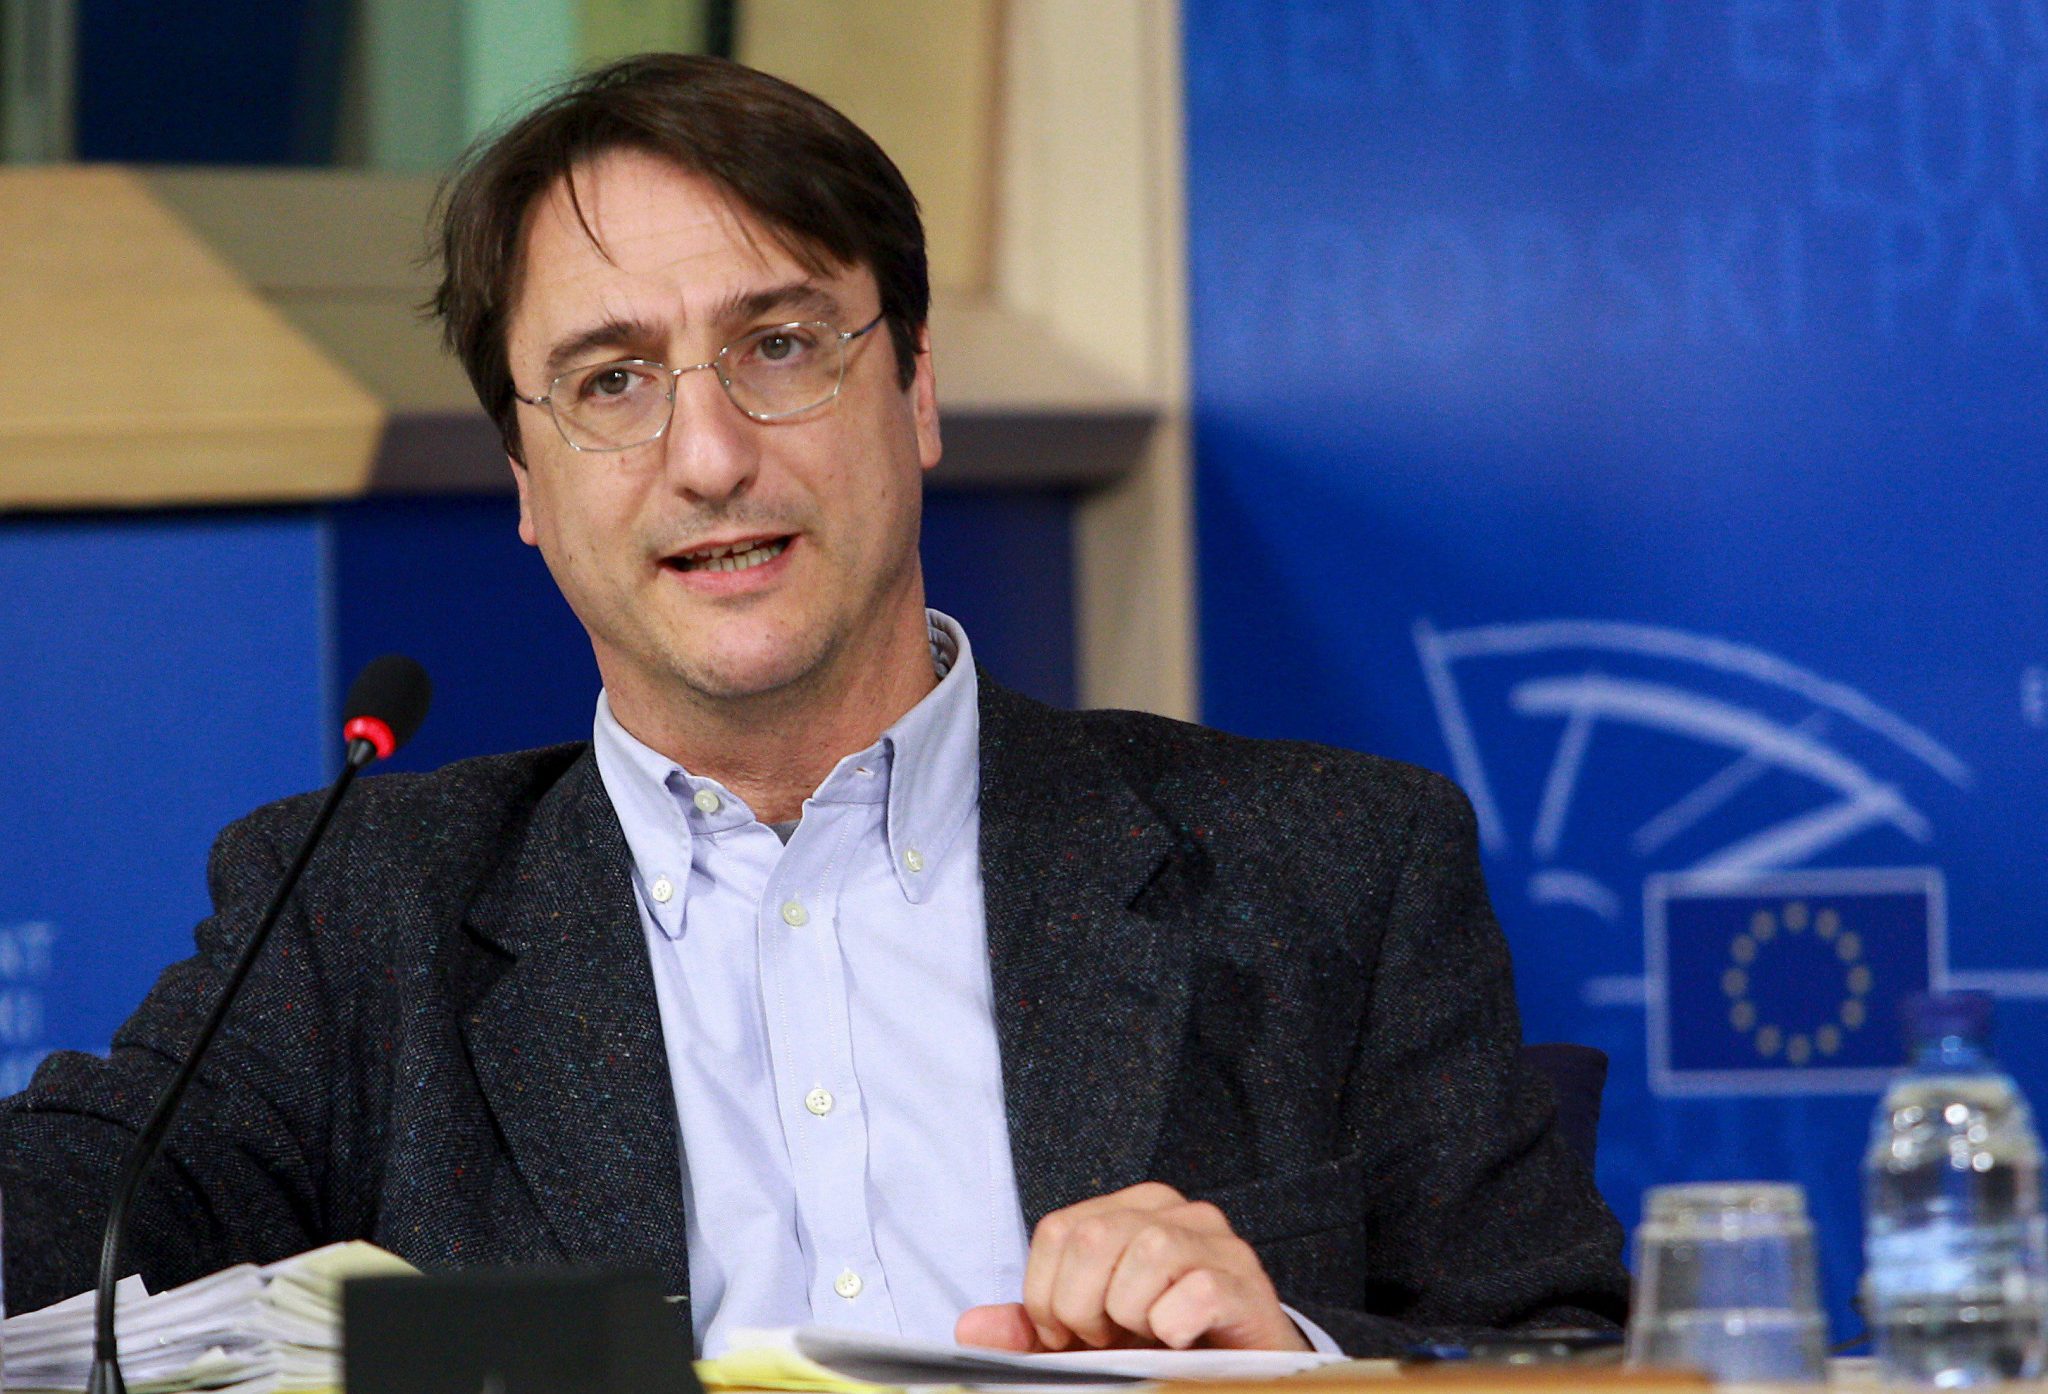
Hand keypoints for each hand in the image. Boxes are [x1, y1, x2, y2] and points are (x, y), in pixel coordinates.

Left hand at [955, 1181, 1309, 1351]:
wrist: (1239, 1374)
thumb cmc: (1159, 1351)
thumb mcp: (1085, 1339)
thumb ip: (1030, 1329)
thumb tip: (970, 1327)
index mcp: (1130, 1210)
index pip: (1057, 1232)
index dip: (1048, 1297)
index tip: (1071, 1336)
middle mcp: (1175, 1211)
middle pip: (1093, 1239)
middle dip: (1086, 1310)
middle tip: (1111, 1341)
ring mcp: (1217, 1242)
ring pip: (1145, 1254)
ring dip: (1134, 1317)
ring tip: (1149, 1338)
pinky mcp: (1247, 1283)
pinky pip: (1195, 1291)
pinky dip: (1175, 1327)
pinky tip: (1181, 1341)